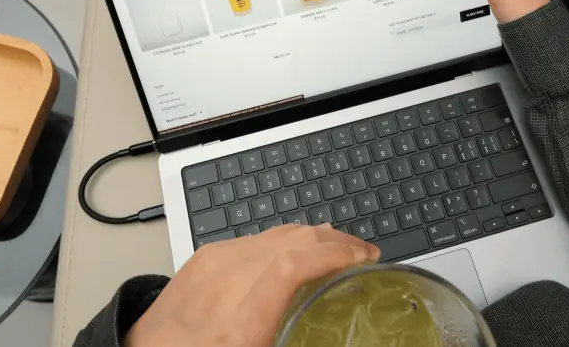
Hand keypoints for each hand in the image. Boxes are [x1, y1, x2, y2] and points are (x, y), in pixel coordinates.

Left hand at [125, 224, 379, 346]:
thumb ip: (291, 337)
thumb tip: (330, 336)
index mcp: (239, 322)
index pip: (293, 262)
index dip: (335, 252)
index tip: (364, 257)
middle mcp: (225, 283)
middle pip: (291, 239)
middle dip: (335, 240)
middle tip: (364, 253)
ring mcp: (212, 264)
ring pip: (276, 233)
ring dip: (314, 236)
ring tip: (340, 248)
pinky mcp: (204, 256)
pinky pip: (255, 237)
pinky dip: (287, 239)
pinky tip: (298, 249)